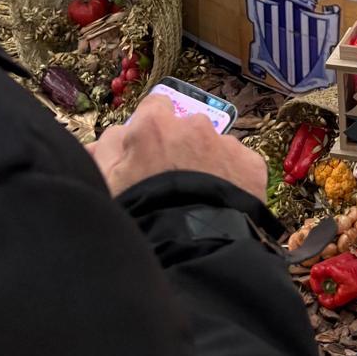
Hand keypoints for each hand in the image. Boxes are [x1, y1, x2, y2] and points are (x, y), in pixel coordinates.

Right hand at [89, 92, 266, 200]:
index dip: (151, 127)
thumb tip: (111, 136)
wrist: (189, 249)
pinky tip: (221, 205)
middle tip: (173, 180)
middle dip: (181, 147)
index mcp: (155, 126)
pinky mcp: (251, 165)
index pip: (154, 106)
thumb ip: (105, 150)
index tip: (150, 148)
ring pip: (215, 147)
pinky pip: (240, 166)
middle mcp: (194, 125)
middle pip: (187, 128)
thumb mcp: (105, 183)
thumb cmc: (140, 215)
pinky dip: (232, 180)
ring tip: (199, 198)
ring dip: (207, 164)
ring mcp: (226, 144)